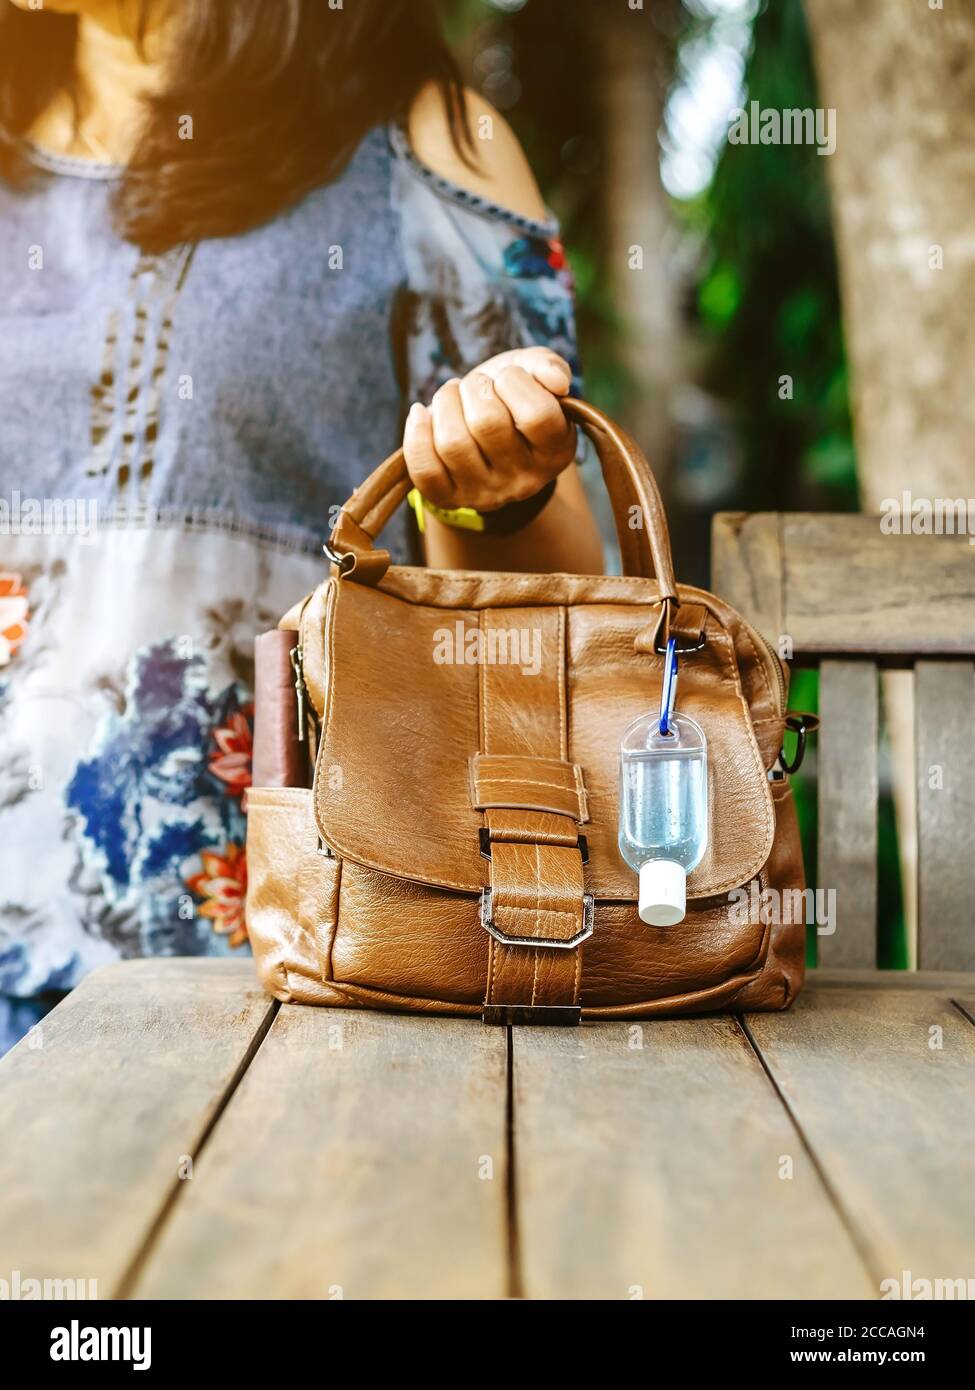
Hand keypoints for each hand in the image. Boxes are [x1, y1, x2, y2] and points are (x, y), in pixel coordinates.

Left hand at [403, 347, 576, 511]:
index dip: (515, 383)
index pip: (537, 415)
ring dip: (445, 403)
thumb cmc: (511, 397)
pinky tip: (422, 413)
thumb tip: (556, 380)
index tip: (506, 376)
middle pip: (487, 424)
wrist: (484, 432)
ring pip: (452, 443)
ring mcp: (486, 494)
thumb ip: (548, 367)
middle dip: (474, 388)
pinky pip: (425, 469)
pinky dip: (416, 434)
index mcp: (555, 451)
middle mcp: (525, 481)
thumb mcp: (533, 375)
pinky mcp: (451, 498)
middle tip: (475, 386)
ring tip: (452, 395)